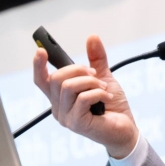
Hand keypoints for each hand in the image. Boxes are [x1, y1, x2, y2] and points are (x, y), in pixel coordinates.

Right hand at [33, 35, 138, 158]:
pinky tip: (107, 97)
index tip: (41, 51)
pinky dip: (99, 92)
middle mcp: (58, 108)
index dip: (38, 65)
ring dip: (91, 82)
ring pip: (69, 87)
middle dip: (79, 70)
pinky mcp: (76, 123)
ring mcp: (65, 117)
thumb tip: (92, 37)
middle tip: (96, 75)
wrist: (125, 129)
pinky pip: (83, 98)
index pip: (42, 80)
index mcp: (60, 97)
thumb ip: (97, 59)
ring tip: (104, 87)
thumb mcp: (103, 77)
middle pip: (57, 78)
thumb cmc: (112, 106)